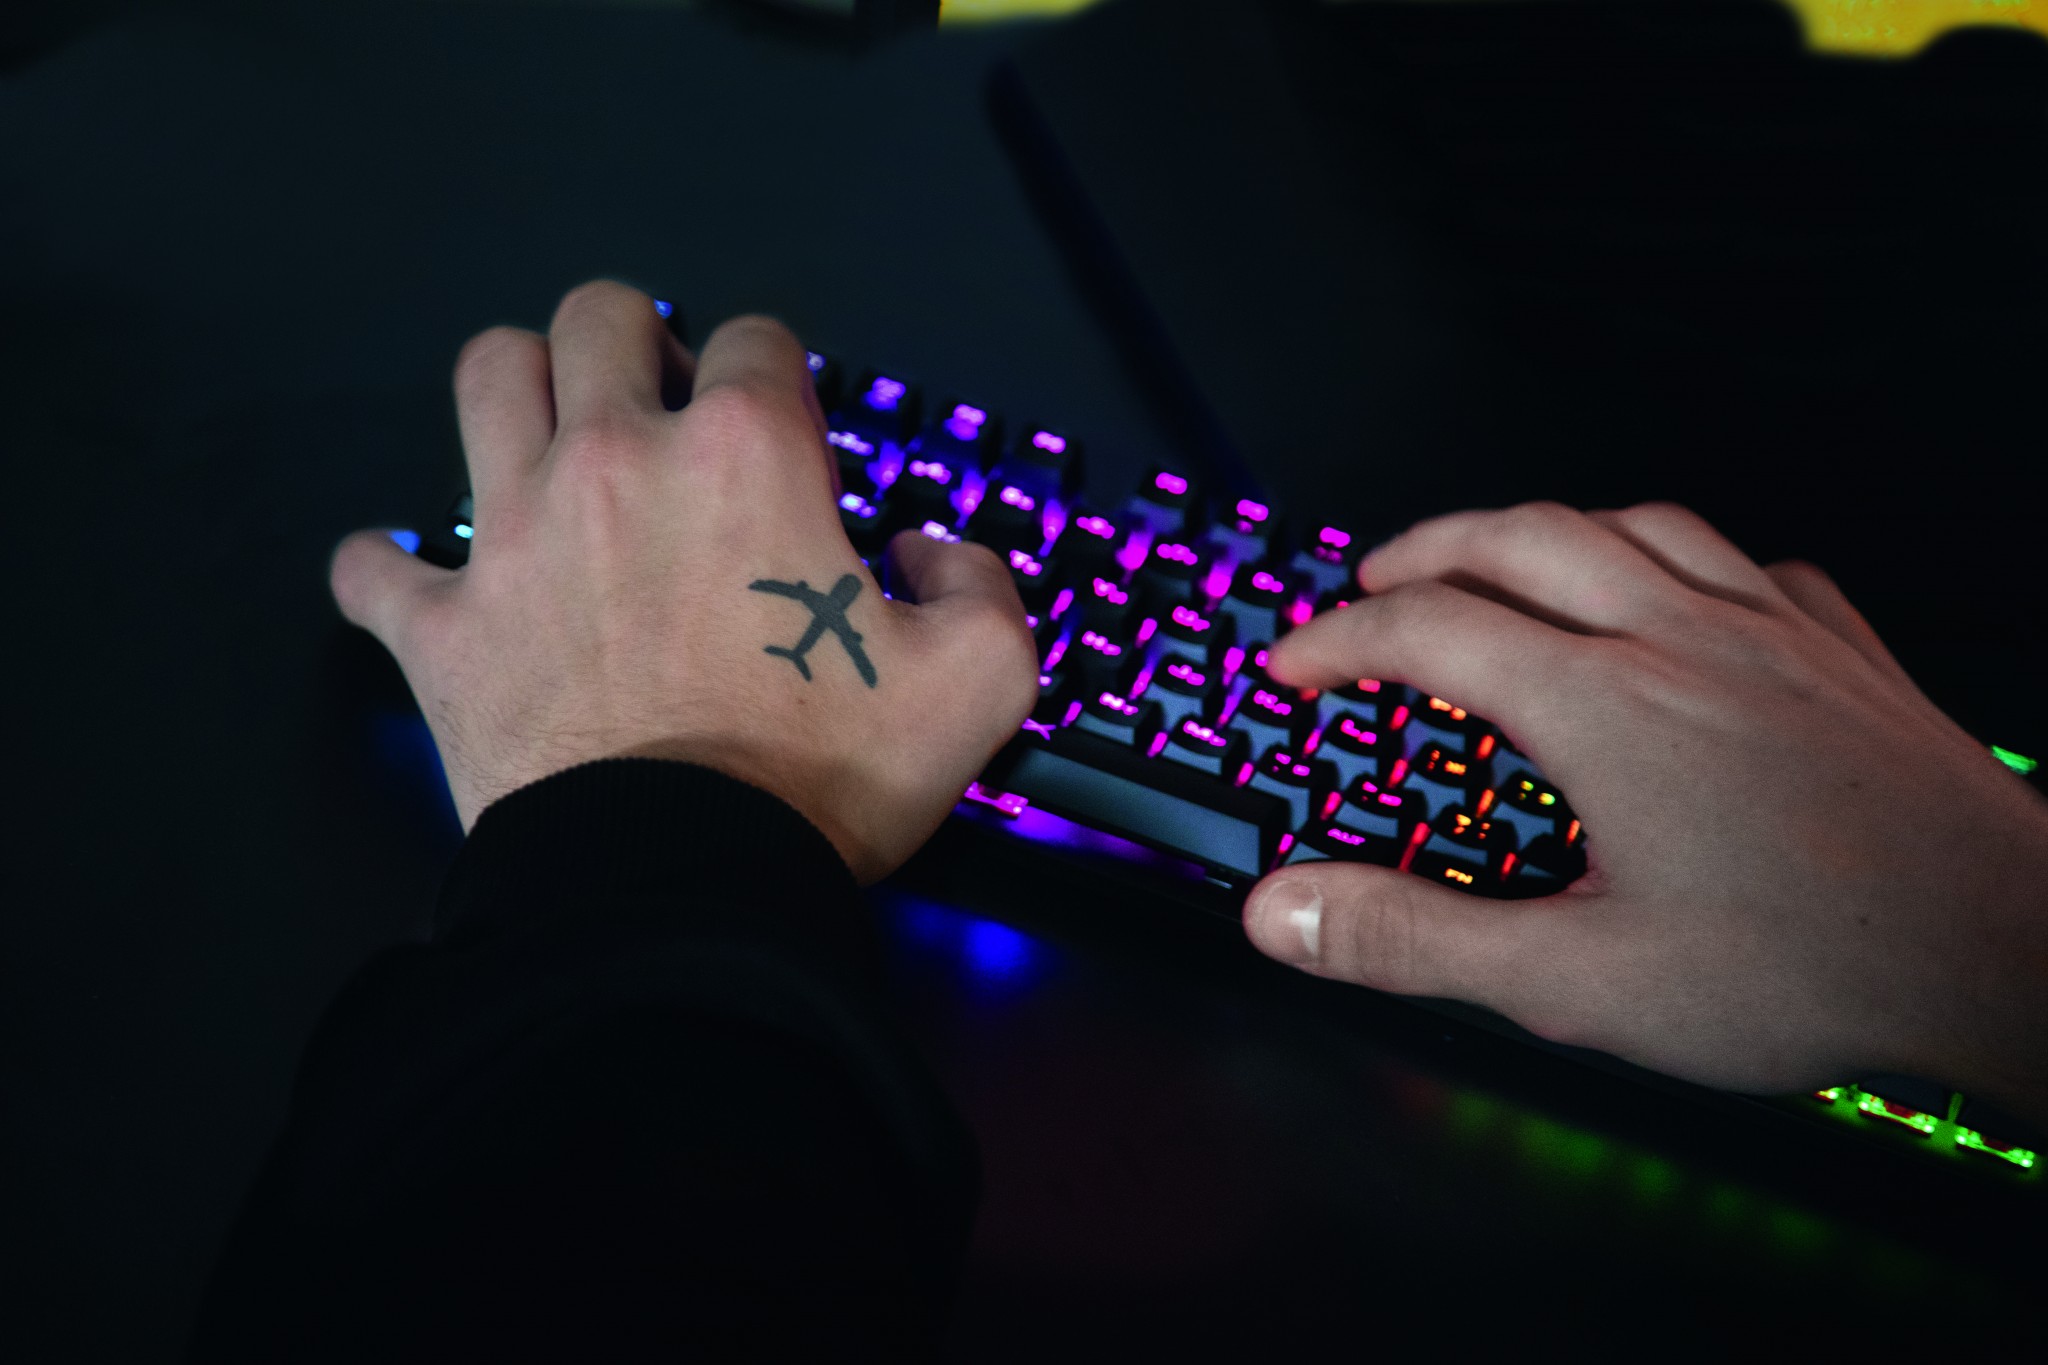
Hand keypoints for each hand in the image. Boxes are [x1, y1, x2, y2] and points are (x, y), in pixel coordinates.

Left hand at [329, 280, 1038, 883]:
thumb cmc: (814, 784)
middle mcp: (616, 461)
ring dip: (520, 389)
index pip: (756, 340)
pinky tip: (426, 581)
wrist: (680, 889)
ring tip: (551, 440)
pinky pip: (377, 564)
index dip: (777, 375)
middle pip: (598, 317)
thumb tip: (929, 554)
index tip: (783, 434)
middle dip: (636, 342)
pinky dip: (394, 567)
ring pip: (487, 377)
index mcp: (744, 456)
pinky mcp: (443, 628)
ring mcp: (513, 536)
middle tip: (661, 408)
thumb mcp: (975, 682)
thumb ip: (983, 586)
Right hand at [1242, 501, 2047, 1124]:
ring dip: (1539, 532)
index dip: (1337, 640)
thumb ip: (1411, 941)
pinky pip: (1744, 560)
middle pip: (1518, 537)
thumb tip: (1280, 911)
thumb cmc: (1813, 971)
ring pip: (1629, 524)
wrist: (2007, 947)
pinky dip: (1675, 559)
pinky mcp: (1843, 647)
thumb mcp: (1576, 982)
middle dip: (1421, 551)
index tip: (1296, 665)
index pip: (1427, 628)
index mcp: (1603, 706)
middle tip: (1369, 587)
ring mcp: (1771, 629)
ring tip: (1496, 561)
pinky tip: (1676, 597)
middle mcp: (1681, 639)